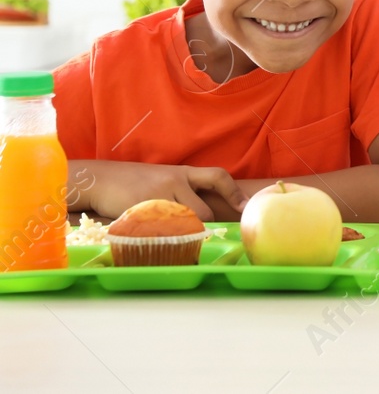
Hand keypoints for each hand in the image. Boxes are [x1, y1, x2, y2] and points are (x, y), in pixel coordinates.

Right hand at [73, 160, 246, 220]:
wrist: (101, 179)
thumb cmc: (134, 182)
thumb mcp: (163, 178)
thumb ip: (184, 191)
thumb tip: (203, 216)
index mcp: (183, 172)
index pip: (217, 177)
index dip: (233, 192)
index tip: (245, 207)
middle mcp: (175, 181)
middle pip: (203, 210)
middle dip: (200, 226)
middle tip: (190, 235)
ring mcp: (159, 195)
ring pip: (184, 223)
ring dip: (180, 234)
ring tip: (167, 235)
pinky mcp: (142, 209)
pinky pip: (160, 231)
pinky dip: (160, 238)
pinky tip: (151, 237)